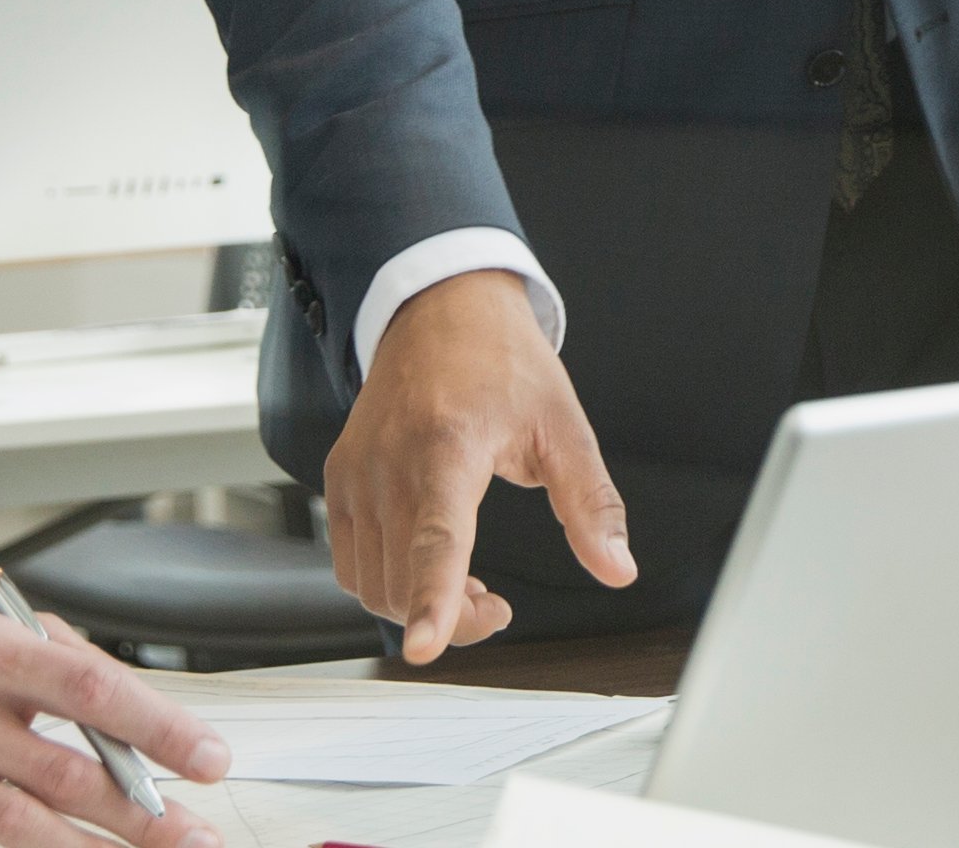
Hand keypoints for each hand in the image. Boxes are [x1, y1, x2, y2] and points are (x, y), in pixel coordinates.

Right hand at [328, 268, 631, 663]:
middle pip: (403, 584)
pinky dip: (386, 583)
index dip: (433, 601)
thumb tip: (618, 567)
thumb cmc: (501, 361)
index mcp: (448, 445)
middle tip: (494, 606)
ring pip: (372, 585)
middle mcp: (390, 462)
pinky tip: (427, 563)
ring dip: (417, 605)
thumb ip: (591, 504)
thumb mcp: (563, 426)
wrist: (442, 309)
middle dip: (451, 619)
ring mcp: (356, 473)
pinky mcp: (339, 479)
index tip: (425, 648)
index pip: (437, 540)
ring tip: (466, 583)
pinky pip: (350, 563)